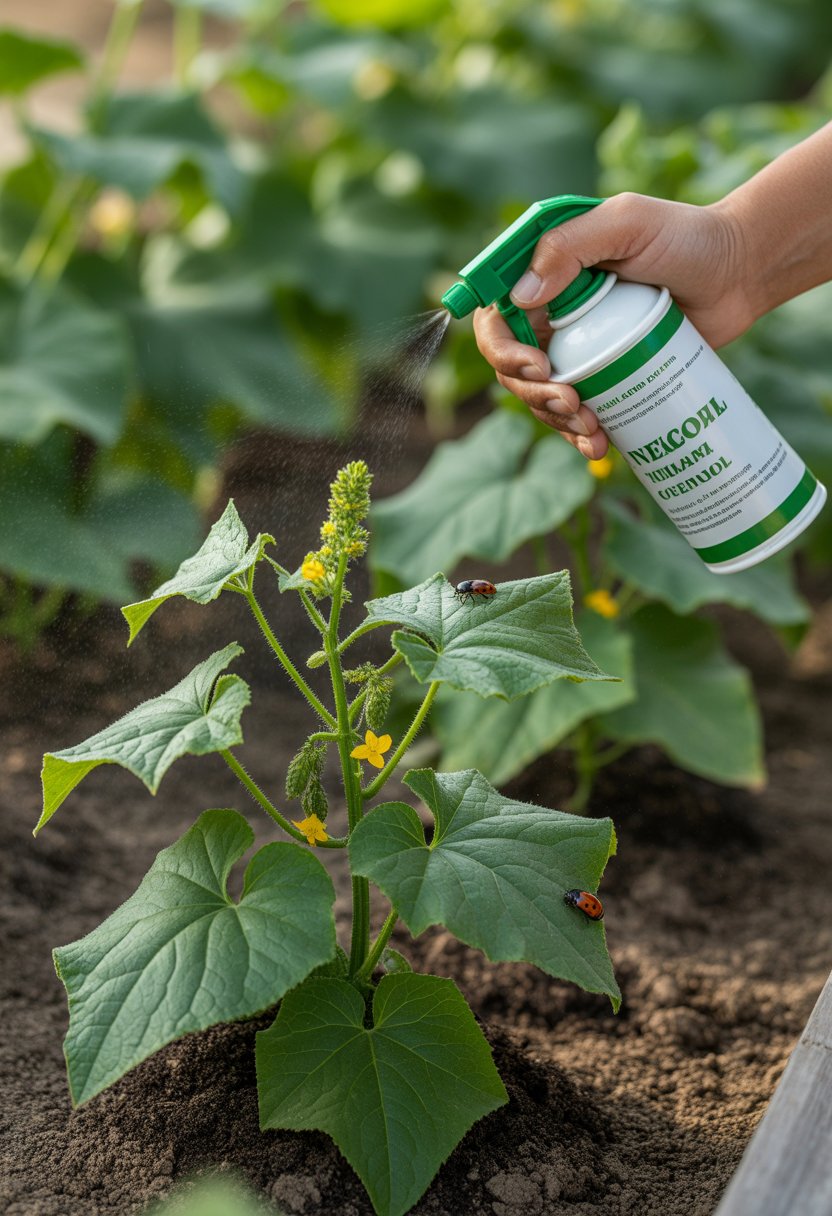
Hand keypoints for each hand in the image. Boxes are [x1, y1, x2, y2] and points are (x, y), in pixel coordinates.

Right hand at [473, 192, 752, 458]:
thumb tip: (521, 297)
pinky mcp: (608, 377)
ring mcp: (579, 349)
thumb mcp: (627, 223)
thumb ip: (571, 246)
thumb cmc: (687, 237)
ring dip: (553, 420)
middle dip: (532, 393)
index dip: (502, 349)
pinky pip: (578, 413)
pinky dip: (579, 435)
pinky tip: (596, 444)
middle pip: (513, 366)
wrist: (740, 272)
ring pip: (541, 396)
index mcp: (545, 273)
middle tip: (571, 402)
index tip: (536, 367)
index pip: (496, 316)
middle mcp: (553, 313)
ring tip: (590, 427)